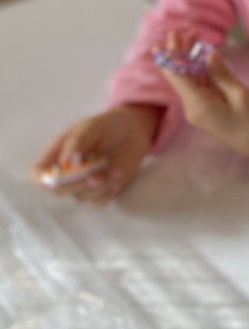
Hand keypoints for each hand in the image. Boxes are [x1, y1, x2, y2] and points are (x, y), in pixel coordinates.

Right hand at [31, 103, 161, 203]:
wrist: (131, 132)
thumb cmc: (105, 126)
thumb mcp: (90, 127)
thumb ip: (77, 142)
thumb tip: (67, 163)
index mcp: (57, 154)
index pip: (38, 174)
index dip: (44, 180)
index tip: (61, 177)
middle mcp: (66, 172)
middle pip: (58, 190)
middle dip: (77, 184)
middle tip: (96, 174)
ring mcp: (83, 183)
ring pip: (80, 197)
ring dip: (99, 186)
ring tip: (116, 169)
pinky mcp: (100, 190)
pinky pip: (98, 202)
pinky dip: (108, 192)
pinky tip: (118, 176)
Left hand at [156, 32, 248, 163]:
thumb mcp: (239, 94)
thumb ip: (221, 73)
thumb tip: (209, 54)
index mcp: (197, 104)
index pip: (176, 76)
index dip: (171, 54)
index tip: (172, 34)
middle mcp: (193, 106)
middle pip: (180, 76)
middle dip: (180, 53)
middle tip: (184, 31)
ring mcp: (200, 108)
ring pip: (190, 79)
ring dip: (190, 59)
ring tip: (194, 37)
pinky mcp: (208, 108)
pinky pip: (199, 86)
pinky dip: (200, 70)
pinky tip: (203, 56)